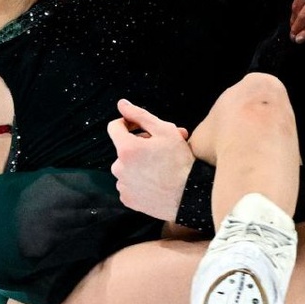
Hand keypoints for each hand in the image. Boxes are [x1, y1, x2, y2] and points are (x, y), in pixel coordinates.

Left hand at [107, 99, 193, 220]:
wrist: (190, 195)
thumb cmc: (180, 162)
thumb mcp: (165, 131)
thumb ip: (140, 115)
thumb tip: (122, 104)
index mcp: (126, 148)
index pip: (114, 127)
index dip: (129, 123)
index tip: (141, 127)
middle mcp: (119, 168)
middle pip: (123, 148)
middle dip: (139, 145)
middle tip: (162, 148)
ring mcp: (123, 185)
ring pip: (127, 167)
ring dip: (139, 164)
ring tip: (161, 166)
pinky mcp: (128, 199)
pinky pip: (129, 185)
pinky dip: (139, 181)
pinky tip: (156, 181)